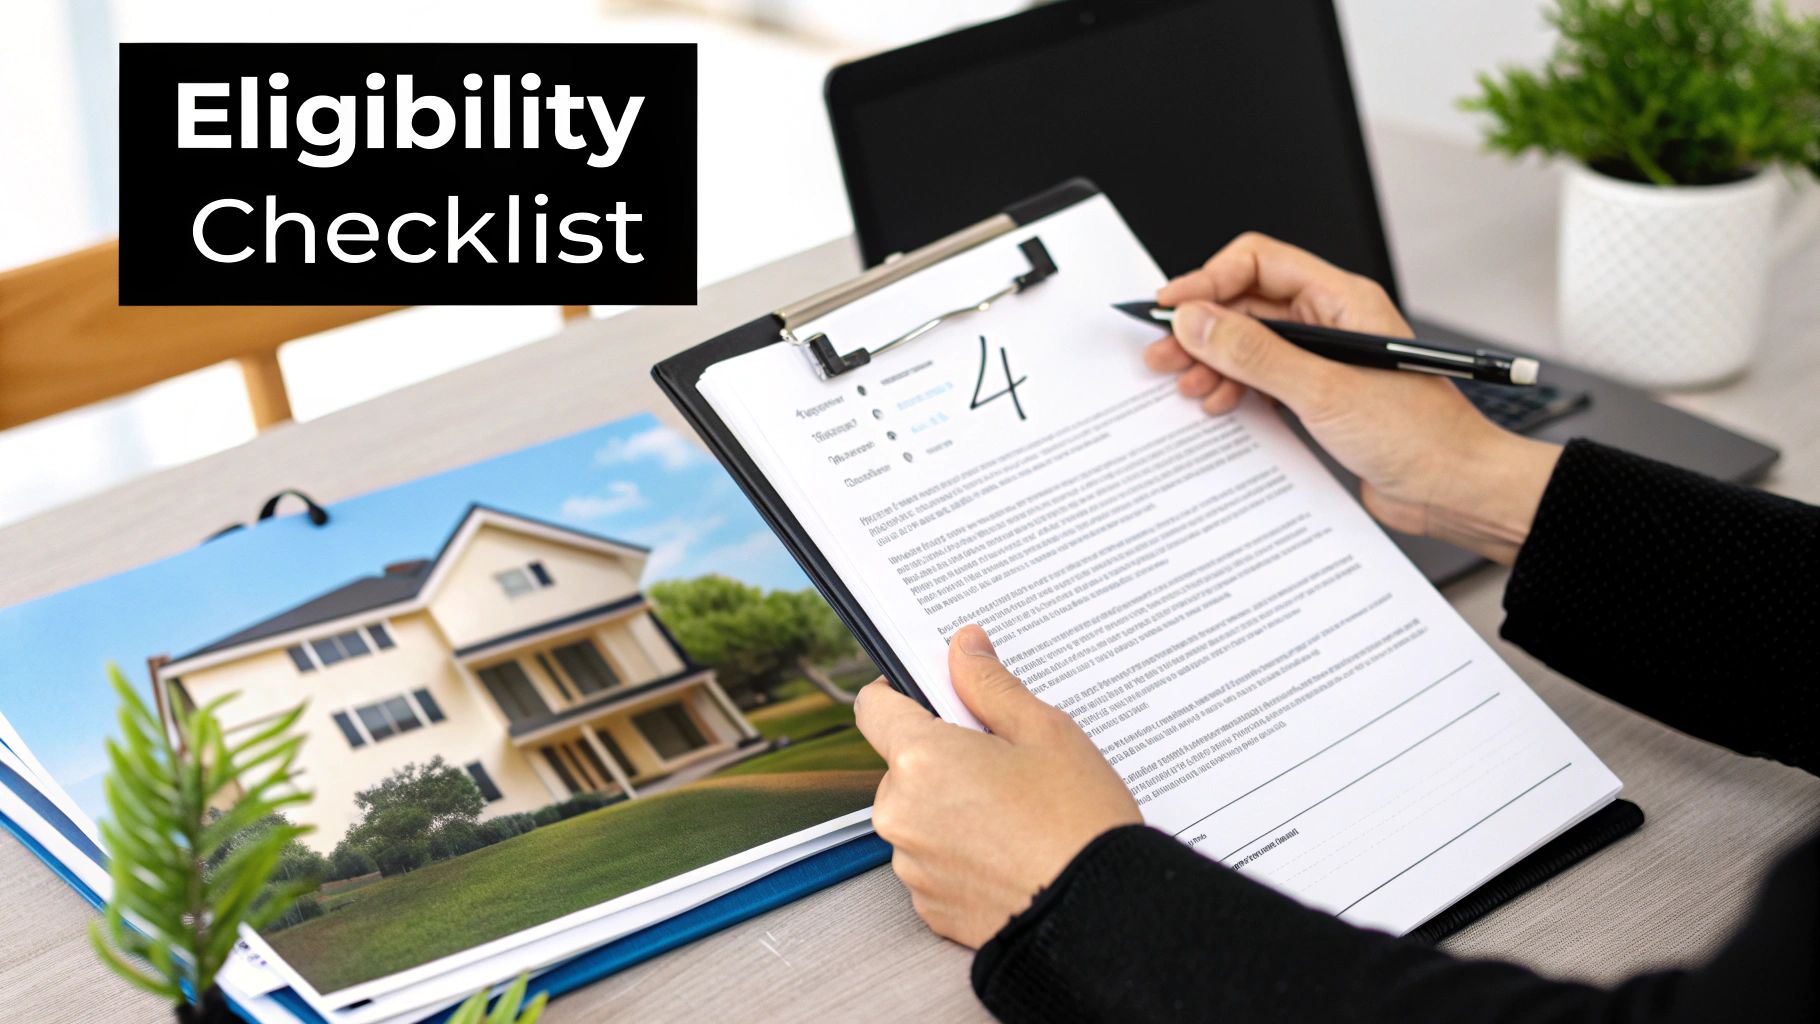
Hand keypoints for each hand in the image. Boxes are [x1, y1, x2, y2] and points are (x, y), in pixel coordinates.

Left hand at [854, 625, 1140, 947]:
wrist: (1101, 915)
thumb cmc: (1078, 822)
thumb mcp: (1044, 731)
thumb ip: (990, 684)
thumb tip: (963, 647)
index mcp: (921, 760)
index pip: (874, 708)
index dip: (900, 693)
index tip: (930, 692)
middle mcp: (902, 815)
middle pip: (901, 767)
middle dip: (941, 758)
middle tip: (1001, 762)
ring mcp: (913, 866)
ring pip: (919, 816)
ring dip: (951, 808)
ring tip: (1014, 814)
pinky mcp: (931, 907)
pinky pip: (933, 863)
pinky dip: (961, 854)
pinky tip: (1009, 851)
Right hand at [1144, 232, 1559, 563]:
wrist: (1454, 490)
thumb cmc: (1421, 436)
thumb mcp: (1323, 390)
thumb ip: (1255, 353)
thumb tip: (1197, 320)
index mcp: (1341, 300)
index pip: (1258, 262)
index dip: (1208, 280)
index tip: (1171, 308)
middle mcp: (1330, 322)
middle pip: (1246, 304)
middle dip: (1201, 329)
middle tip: (1162, 355)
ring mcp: (1323, 360)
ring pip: (1249, 345)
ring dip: (1213, 363)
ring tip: (1189, 388)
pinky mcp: (1317, 397)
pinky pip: (1261, 379)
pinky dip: (1233, 389)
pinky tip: (1218, 405)